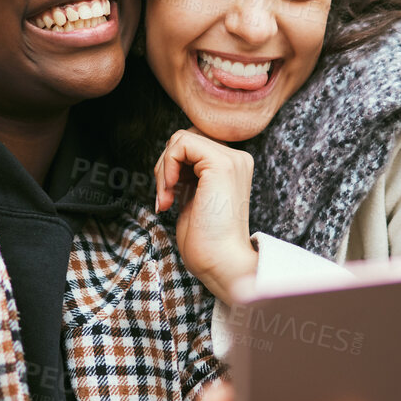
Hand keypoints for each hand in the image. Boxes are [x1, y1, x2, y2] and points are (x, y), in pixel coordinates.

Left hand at [154, 129, 257, 302]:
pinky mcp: (221, 164)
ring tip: (167, 198)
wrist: (220, 262)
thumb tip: (167, 158)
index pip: (191, 145)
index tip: (168, 196)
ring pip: (180, 139)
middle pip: (185, 138)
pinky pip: (180, 145)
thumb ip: (187, 175)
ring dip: (163, 169)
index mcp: (232, 166)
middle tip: (165, 197)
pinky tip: (169, 194)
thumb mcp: (193, 198)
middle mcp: (236, 159)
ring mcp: (231, 159)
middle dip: (165, 165)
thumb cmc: (205, 240)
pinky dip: (166, 167)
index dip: (171, 166)